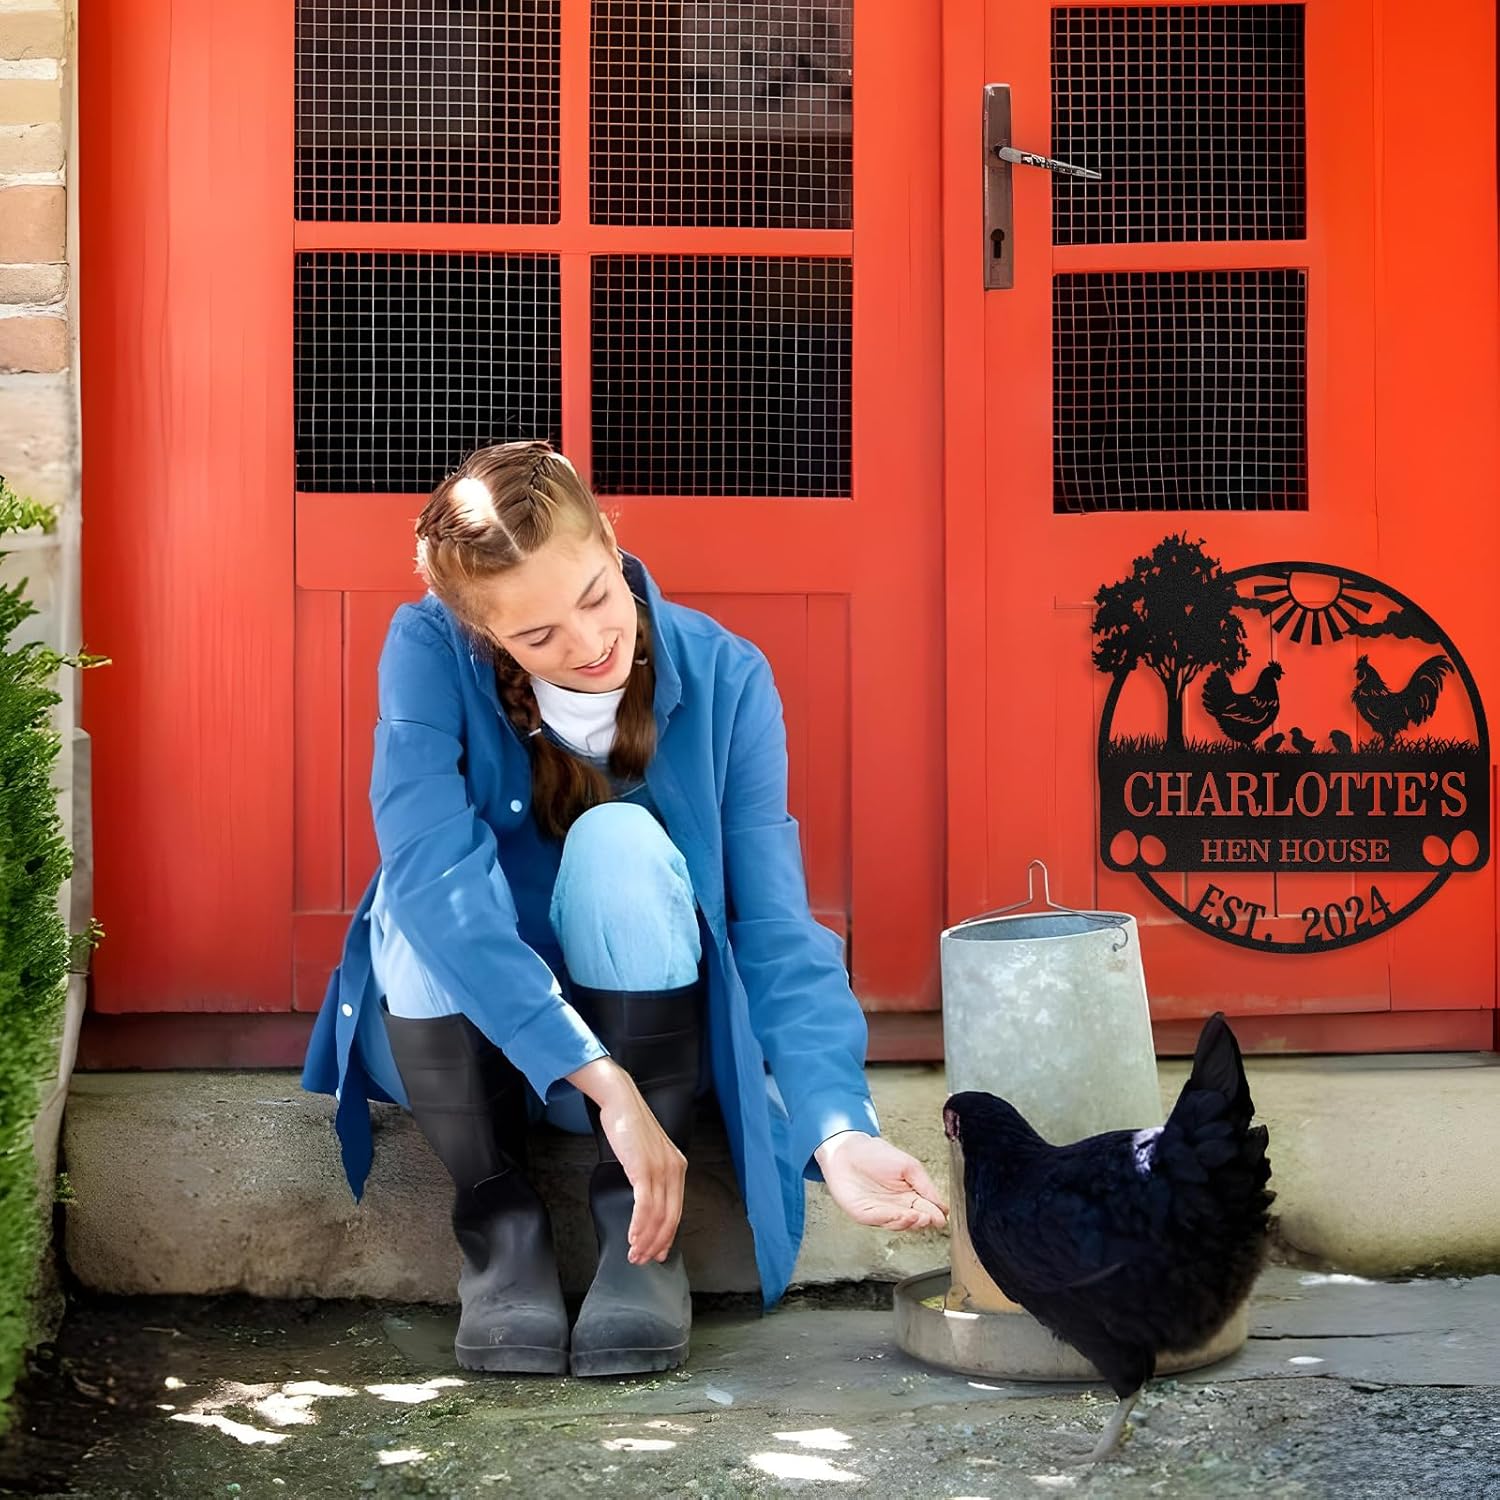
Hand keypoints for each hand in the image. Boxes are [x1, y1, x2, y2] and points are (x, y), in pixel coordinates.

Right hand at [568, 1058, 685, 1264]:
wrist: (620, 1101)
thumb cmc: (629, 1125)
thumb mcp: (646, 1153)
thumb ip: (651, 1175)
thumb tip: (646, 1202)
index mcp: (677, 1166)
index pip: (677, 1209)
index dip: (668, 1235)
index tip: (659, 1251)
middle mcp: (674, 1168)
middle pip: (670, 1217)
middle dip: (657, 1243)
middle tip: (643, 1259)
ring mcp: (661, 1169)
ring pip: (658, 1216)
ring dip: (645, 1240)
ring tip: (634, 1253)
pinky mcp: (645, 1168)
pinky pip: (645, 1206)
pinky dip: (639, 1226)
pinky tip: (632, 1237)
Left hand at [813, 1130, 947, 1231]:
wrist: (848, 1149)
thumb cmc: (876, 1154)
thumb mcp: (908, 1165)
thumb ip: (925, 1185)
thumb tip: (941, 1205)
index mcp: (909, 1194)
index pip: (926, 1208)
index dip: (934, 1214)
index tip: (941, 1217)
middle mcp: (896, 1206)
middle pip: (913, 1219)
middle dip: (922, 1220)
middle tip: (930, 1218)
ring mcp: (880, 1211)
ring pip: (898, 1223)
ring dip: (908, 1221)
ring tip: (918, 1216)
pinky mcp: (864, 1213)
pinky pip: (878, 1220)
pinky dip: (890, 1219)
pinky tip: (901, 1215)